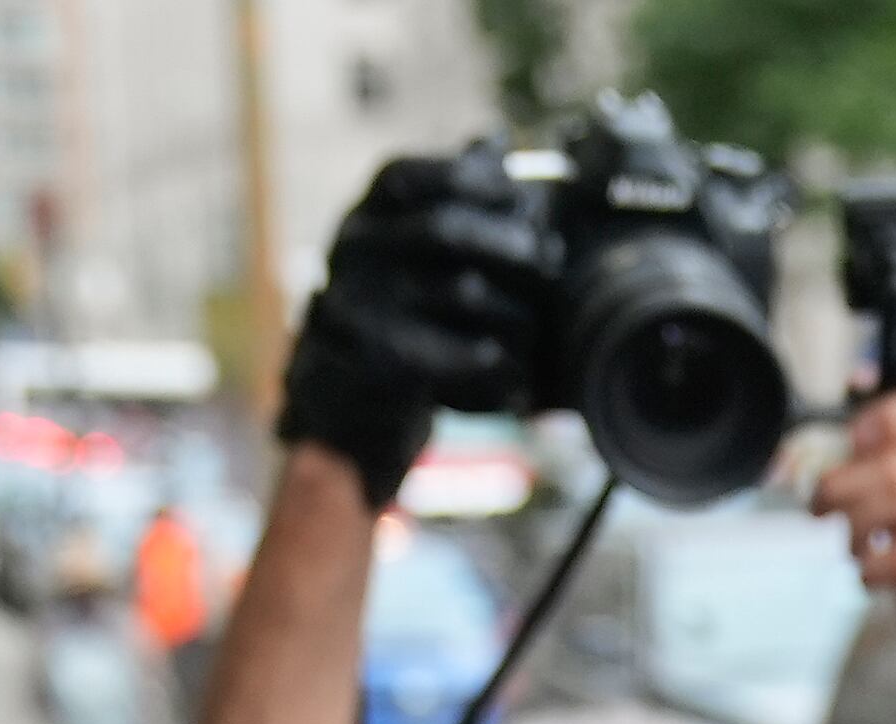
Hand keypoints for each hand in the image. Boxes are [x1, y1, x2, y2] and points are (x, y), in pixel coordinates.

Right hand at [283, 146, 554, 509]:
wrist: (348, 410)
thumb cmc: (397, 317)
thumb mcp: (410, 250)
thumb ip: (450, 197)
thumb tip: (495, 141)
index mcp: (361, 219)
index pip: (409, 177)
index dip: (472, 178)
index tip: (520, 195)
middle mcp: (352, 255)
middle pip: (445, 230)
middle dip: (510, 243)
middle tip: (547, 261)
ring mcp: (362, 310)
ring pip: (464, 294)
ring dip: (515, 311)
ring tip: (533, 326)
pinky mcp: (382, 366)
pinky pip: (462, 355)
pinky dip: (497, 364)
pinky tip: (510, 369)